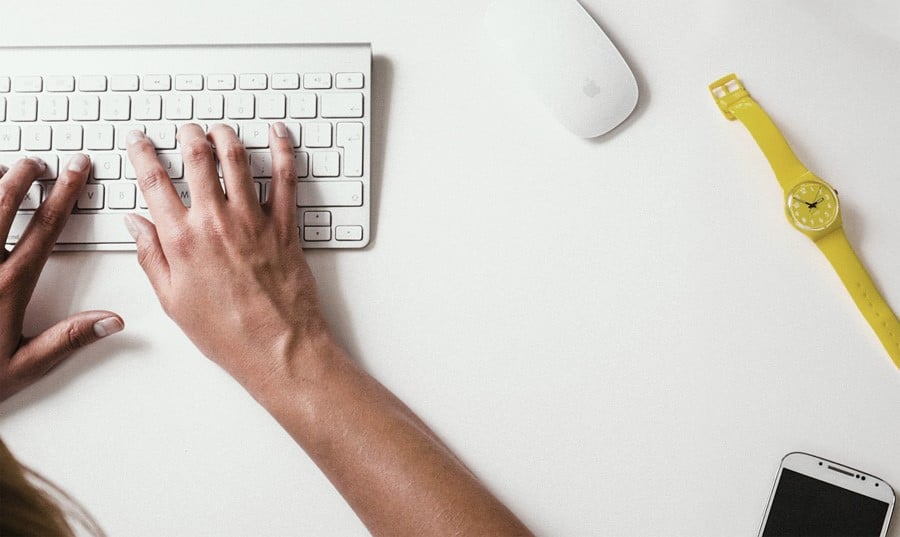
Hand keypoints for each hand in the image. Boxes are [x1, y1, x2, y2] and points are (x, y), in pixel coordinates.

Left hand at [0, 156, 122, 401]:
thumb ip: (69, 339)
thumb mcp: (23, 365)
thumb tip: (113, 321)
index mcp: (8, 285)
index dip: (65, 193)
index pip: (45, 227)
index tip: (76, 170)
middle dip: (23, 174)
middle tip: (37, 161)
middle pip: (3, 202)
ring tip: (3, 169)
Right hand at [124, 123, 328, 391]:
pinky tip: (278, 133)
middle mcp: (216, 222)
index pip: (154, 181)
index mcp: (182, 240)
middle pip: (197, 159)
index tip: (139, 139)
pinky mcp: (286, 226)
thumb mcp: (173, 300)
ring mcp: (253, 220)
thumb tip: (135, 223)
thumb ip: (151, 257)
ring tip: (220, 129)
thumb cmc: (227, 332)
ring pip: (237, 159)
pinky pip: (286, 178)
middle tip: (185, 129)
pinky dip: (283, 150)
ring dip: (226, 136)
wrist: (278, 347)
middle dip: (188, 135)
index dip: (142, 153)